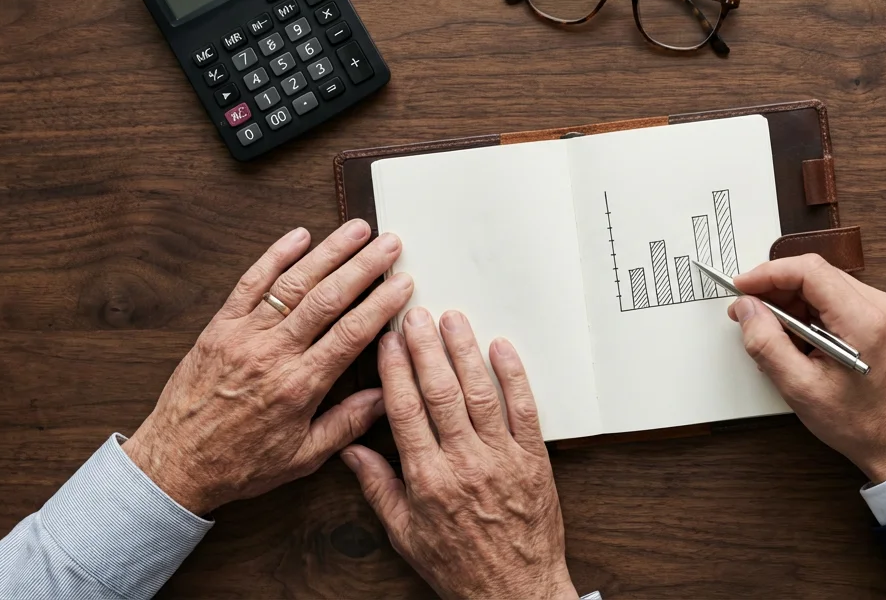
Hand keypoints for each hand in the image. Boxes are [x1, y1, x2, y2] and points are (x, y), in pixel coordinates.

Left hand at [122, 220, 412, 514]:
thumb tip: (387, 397)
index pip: (351, 333)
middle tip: (390, 243)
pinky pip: (250, 283)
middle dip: (364, 266)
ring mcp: (244, 335)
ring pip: (294, 283)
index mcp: (299, 386)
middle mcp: (273, 354)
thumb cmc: (240, 464)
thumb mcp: (303, 457)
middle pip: (328, 298)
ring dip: (329, 252)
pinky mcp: (220, 327)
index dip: (381, 304)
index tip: (403, 283)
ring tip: (357, 230)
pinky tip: (299, 236)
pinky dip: (275, 256)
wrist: (176, 463)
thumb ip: (347, 424)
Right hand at [341, 309, 576, 599]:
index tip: (387, 341)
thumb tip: (352, 451)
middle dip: (425, 349)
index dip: (395, 371)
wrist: (514, 591)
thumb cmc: (459, 566)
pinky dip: (513, 376)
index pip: (405, 412)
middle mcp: (463, 464)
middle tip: (415, 314)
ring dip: (465, 352)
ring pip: (480, 393)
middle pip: (440, 393)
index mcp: (427, 480)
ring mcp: (501, 459)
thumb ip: (379, 488)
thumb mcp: (406, 534)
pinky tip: (501, 348)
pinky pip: (524, 410)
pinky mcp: (534, 460)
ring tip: (453, 320)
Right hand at [728, 255, 885, 482]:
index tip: (742, 286)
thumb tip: (746, 309)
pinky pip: (835, 301)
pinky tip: (795, 340)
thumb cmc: (860, 423)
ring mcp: (883, 312)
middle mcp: (879, 307)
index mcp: (863, 320)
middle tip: (747, 312)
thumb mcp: (801, 388)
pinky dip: (808, 313)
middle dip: (776, 289)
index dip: (769, 273)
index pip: (810, 271)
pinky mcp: (879, 320)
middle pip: (815, 275)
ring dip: (791, 303)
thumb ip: (767, 343)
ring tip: (770, 334)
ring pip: (823, 286)